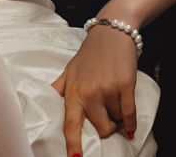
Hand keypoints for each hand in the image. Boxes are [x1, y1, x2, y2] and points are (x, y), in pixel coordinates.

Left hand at [53, 26, 138, 154]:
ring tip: (115, 101)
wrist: (111, 32)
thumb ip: (59, 90)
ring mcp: (108, 89)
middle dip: (106, 127)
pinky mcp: (125, 84)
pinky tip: (130, 126)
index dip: (73, 144)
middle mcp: (89, 93)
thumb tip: (44, 102)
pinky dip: (131, 122)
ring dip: (117, 116)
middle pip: (101, 128)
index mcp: (74, 92)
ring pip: (116, 120)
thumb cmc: (90, 53)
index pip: (71, 124)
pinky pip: (129, 113)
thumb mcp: (69, 70)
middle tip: (107, 116)